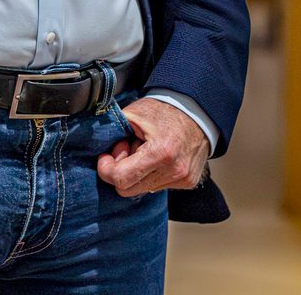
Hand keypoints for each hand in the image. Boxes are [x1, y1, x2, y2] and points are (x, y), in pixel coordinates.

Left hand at [95, 97, 209, 196]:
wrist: (196, 110)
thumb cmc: (164, 110)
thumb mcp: (134, 114)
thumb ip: (114, 134)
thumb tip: (104, 157)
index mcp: (161, 152)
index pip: (121, 179)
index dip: (107, 168)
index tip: (107, 156)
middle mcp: (175, 171)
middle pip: (128, 190)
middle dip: (121, 171)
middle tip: (127, 149)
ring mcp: (183, 179)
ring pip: (142, 190)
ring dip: (138, 173)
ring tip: (145, 151)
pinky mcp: (188, 183)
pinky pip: (157, 187)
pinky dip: (151, 174)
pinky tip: (157, 157)